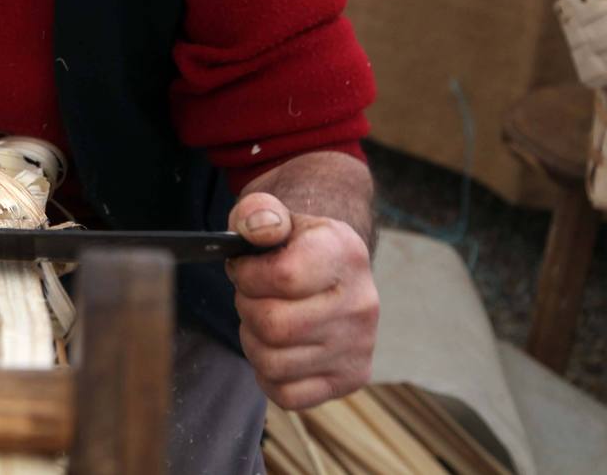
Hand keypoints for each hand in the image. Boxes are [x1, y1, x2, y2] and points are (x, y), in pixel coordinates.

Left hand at [226, 191, 378, 409]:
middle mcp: (361, 303)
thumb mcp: (272, 213)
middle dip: (247, 307)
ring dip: (253, 340)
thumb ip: (257, 212)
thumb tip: (256, 228)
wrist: (330, 266)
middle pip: (273, 325)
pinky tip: (276, 346)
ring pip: (273, 363)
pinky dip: (268, 374)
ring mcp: (359, 345)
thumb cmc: (291, 243)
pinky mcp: (350, 378)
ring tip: (264, 317)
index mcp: (345, 254)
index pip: (282, 276)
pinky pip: (287, 394)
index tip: (245, 268)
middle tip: (252, 295)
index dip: (247, 274)